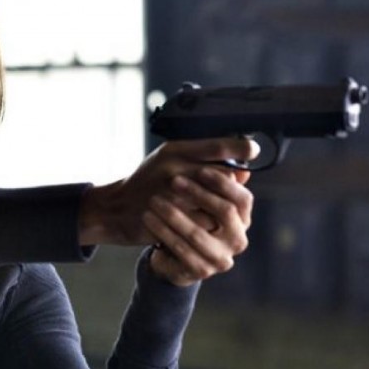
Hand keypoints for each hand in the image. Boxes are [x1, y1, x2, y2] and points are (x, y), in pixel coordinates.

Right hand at [78, 137, 257, 247]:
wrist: (116, 208)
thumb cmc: (147, 182)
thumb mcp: (171, 162)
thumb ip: (205, 163)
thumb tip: (244, 172)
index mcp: (174, 151)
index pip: (215, 146)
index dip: (238, 147)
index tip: (252, 151)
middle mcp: (173, 168)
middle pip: (221, 176)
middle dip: (230, 186)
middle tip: (231, 191)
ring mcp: (170, 193)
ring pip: (216, 201)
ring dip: (221, 207)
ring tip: (215, 208)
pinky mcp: (169, 216)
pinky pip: (204, 221)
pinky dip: (208, 223)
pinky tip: (202, 221)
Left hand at [146, 166, 253, 285]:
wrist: (167, 250)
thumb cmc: (184, 214)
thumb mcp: (197, 195)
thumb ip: (213, 180)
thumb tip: (240, 168)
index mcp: (242, 219)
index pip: (243, 199)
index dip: (223, 183)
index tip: (199, 169)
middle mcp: (237, 240)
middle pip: (225, 212)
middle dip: (198, 194)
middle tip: (173, 181)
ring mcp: (221, 259)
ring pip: (197, 232)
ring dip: (173, 214)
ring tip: (154, 200)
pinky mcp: (201, 271)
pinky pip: (180, 249)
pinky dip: (162, 231)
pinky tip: (148, 218)